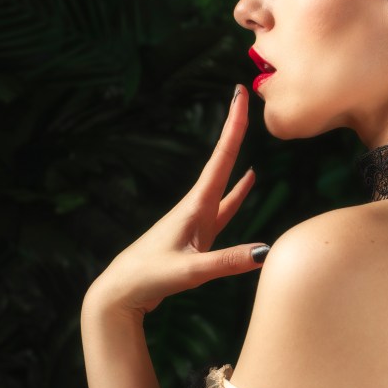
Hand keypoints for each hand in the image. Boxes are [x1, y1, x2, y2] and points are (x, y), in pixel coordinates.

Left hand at [85, 85, 267, 315]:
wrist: (122, 292)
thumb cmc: (149, 278)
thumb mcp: (190, 272)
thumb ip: (227, 261)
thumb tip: (266, 251)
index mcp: (194, 207)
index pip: (220, 159)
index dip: (233, 126)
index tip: (239, 95)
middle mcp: (196, 207)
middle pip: (222, 161)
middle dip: (234, 130)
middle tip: (244, 98)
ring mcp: (196, 220)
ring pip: (224, 180)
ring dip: (236, 156)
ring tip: (249, 131)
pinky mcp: (198, 236)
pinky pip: (225, 206)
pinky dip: (238, 192)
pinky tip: (248, 182)